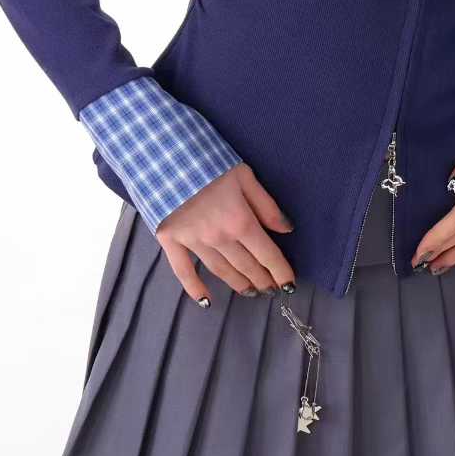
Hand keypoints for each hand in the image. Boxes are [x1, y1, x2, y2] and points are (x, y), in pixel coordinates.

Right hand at [154, 163, 296, 303]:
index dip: (281, 271)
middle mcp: (219, 237)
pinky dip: (194, 288)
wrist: (165, 153)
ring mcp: (193, 241)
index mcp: (240, 220)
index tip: (290, 285)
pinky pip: (183, 270)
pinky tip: (206, 301)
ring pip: (221, 270)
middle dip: (262, 279)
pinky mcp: (170, 240)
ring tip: (250, 291)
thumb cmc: (209, 160)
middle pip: (246, 265)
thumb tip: (286, 230)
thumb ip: (266, 205)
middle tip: (271, 290)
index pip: (267, 254)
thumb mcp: (245, 175)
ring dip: (238, 283)